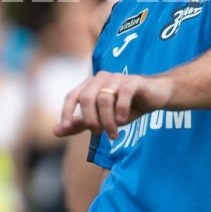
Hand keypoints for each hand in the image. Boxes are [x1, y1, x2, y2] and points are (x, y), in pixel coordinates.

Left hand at [54, 71, 173, 140]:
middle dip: (91, 120)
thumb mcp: (101, 118)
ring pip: (104, 99)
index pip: (72, 96)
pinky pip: (124, 94)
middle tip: (99, 134)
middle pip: (87, 99)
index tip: (66, 127)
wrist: (155, 96)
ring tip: (114, 134)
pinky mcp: (134, 81)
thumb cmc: (126, 107)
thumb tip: (55, 132)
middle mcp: (101, 78)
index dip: (66, 111)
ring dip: (108, 121)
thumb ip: (80, 124)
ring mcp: (118, 78)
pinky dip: (121, 110)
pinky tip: (124, 119)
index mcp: (90, 85)